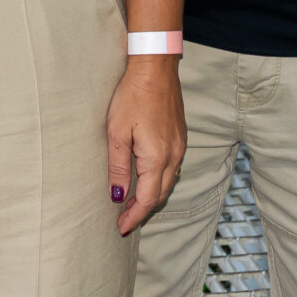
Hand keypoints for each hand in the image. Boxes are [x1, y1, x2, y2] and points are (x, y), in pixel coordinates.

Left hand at [106, 57, 185, 235]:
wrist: (155, 68)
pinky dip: (159, 180)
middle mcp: (174, 155)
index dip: (134, 216)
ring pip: (168, 181)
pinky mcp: (180, 136)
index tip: (121, 228)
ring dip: (152, 196)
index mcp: (157, 157)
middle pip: (161, 194)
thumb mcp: (117, 133)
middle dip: (143, 210)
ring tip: (133, 203)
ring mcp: (180, 145)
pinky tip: (146, 178)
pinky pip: (171, 167)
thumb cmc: (132, 96)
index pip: (148, 199)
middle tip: (124, 220)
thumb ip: (118, 167)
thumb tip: (118, 195)